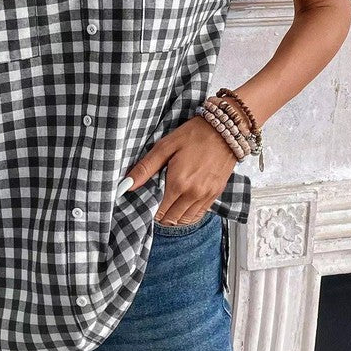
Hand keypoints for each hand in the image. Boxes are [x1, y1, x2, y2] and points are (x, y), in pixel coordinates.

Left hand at [122, 113, 238, 224]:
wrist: (224, 129)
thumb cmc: (193, 135)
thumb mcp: (165, 146)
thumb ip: (145, 168)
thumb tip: (126, 185)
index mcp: (178, 183)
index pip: (159, 211)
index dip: (149, 210)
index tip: (145, 204)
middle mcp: (193, 194)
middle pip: (171, 219)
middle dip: (160, 216)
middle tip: (153, 205)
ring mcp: (206, 196)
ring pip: (185, 220)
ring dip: (174, 217)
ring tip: (166, 206)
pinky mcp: (215, 194)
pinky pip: (199, 214)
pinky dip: (188, 214)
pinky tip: (182, 205)